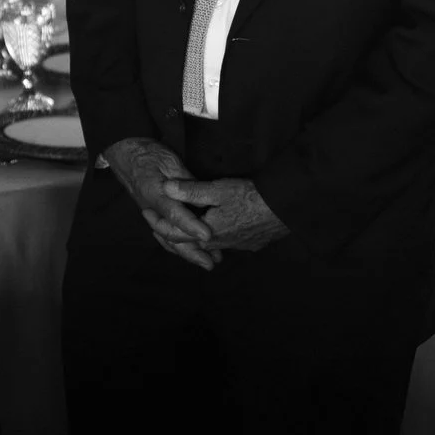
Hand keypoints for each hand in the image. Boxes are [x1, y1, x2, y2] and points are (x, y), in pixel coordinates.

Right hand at [104, 138, 216, 270]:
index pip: (173, 213)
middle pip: (170, 234)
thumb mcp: (169, 161)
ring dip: (187, 252)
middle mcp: (150, 207)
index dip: (191, 225)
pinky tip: (191, 252)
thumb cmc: (148, 154)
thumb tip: (201, 201)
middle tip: (212, 261)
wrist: (126, 153)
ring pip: (167, 238)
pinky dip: (178, 246)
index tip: (207, 235)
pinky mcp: (153, 214)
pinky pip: (164, 234)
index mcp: (154, 192)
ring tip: (207, 262)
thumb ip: (185, 182)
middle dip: (192, 250)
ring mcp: (150, 213)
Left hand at [164, 176, 287, 252]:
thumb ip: (189, 191)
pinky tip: (215, 227)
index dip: (158, 224)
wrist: (287, 207)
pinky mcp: (251, 243)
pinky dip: (214, 235)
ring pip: (208, 244)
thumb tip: (165, 188)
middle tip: (159, 221)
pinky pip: (226, 242)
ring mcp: (237, 245)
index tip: (146, 213)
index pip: (174, 235)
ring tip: (184, 224)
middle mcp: (220, 244)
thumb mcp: (217, 190)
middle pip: (190, 243)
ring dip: (194, 236)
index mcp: (207, 233)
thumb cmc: (251, 197)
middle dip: (173, 232)